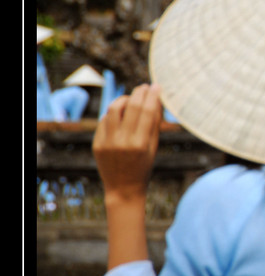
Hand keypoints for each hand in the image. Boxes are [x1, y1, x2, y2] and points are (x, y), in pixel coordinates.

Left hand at [93, 83, 162, 205]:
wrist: (123, 188)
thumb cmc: (144, 167)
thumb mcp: (154, 147)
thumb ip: (154, 124)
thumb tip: (157, 100)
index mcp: (141, 143)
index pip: (147, 111)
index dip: (152, 96)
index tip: (156, 86)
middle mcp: (123, 141)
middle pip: (131, 106)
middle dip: (139, 93)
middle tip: (145, 87)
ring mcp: (108, 142)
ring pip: (114, 109)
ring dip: (124, 99)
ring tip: (131, 98)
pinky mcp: (97, 143)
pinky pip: (104, 120)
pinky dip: (114, 113)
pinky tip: (121, 113)